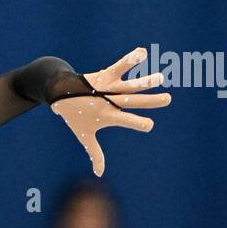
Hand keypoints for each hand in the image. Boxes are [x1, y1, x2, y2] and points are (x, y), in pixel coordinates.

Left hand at [51, 46, 169, 176]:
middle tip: (168, 99)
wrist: (58, 93)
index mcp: (107, 116)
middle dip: (150, 101)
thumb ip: (95, 154)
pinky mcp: (104, 74)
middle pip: (132, 101)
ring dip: (144, 80)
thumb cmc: (74, 116)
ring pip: (128, 84)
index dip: (137, 123)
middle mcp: (109, 101)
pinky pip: (119, 66)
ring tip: (161, 77)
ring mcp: (107, 87)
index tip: (149, 125)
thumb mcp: (84, 135)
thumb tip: (99, 174)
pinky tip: (142, 52)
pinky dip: (129, 59)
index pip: (126, 121)